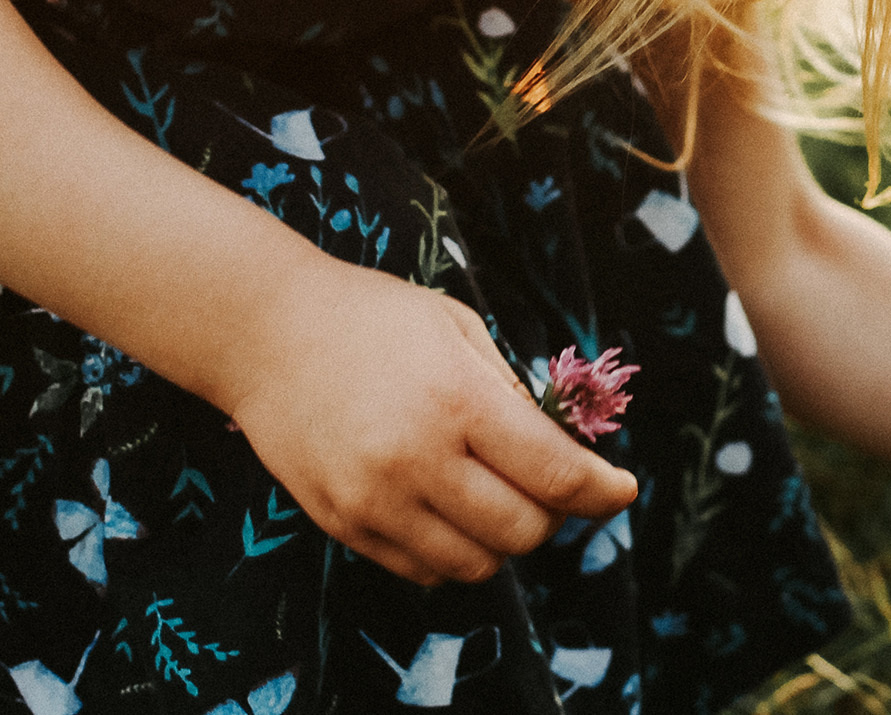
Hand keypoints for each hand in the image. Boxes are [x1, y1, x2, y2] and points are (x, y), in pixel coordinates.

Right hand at [217, 255, 638, 585]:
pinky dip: (451, 552)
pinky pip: (421, 571)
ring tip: (496, 495)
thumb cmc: (376, 319)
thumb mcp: (459, 328)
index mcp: (457, 401)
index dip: (603, 492)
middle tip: (549, 484)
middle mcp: (416, 459)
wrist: (267, 332)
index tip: (623, 491)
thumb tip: (567, 450)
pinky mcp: (342, 524)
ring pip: (474, 565)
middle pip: (523, 531)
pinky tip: (448, 508)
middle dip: (554, 515)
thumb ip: (512, 393)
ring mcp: (374, 500)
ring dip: (502, 540)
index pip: (556, 474)